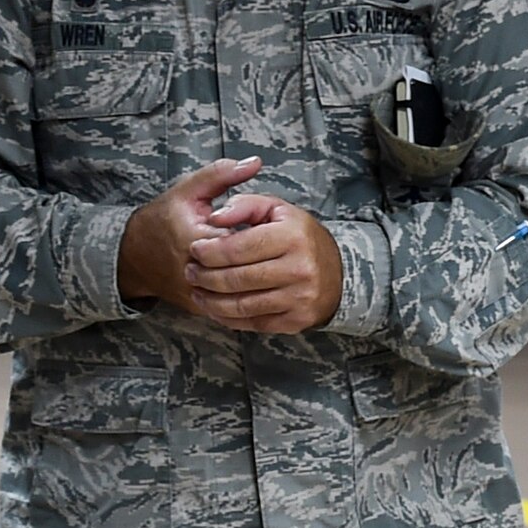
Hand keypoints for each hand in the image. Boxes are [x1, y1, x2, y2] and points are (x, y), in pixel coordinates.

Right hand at [118, 157, 263, 307]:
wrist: (134, 256)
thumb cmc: (164, 219)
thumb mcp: (188, 190)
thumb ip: (221, 174)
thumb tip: (255, 162)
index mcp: (195, 239)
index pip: (244, 240)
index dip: (259, 231)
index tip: (261, 224)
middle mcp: (196, 272)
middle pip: (247, 267)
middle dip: (261, 255)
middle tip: (268, 244)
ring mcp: (198, 294)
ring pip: (243, 290)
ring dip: (257, 275)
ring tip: (260, 259)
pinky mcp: (201, 309)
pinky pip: (234, 305)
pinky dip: (247, 292)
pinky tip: (252, 276)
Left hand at [184, 195, 344, 334]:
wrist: (337, 273)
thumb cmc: (299, 237)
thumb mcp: (277, 210)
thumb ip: (244, 205)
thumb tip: (214, 217)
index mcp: (293, 237)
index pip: (239, 248)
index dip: (210, 251)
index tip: (195, 250)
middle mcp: (299, 268)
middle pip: (236, 278)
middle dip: (205, 276)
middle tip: (190, 271)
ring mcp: (299, 298)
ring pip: (240, 304)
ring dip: (210, 299)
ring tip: (196, 289)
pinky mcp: (295, 320)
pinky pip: (251, 322)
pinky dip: (227, 317)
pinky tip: (214, 307)